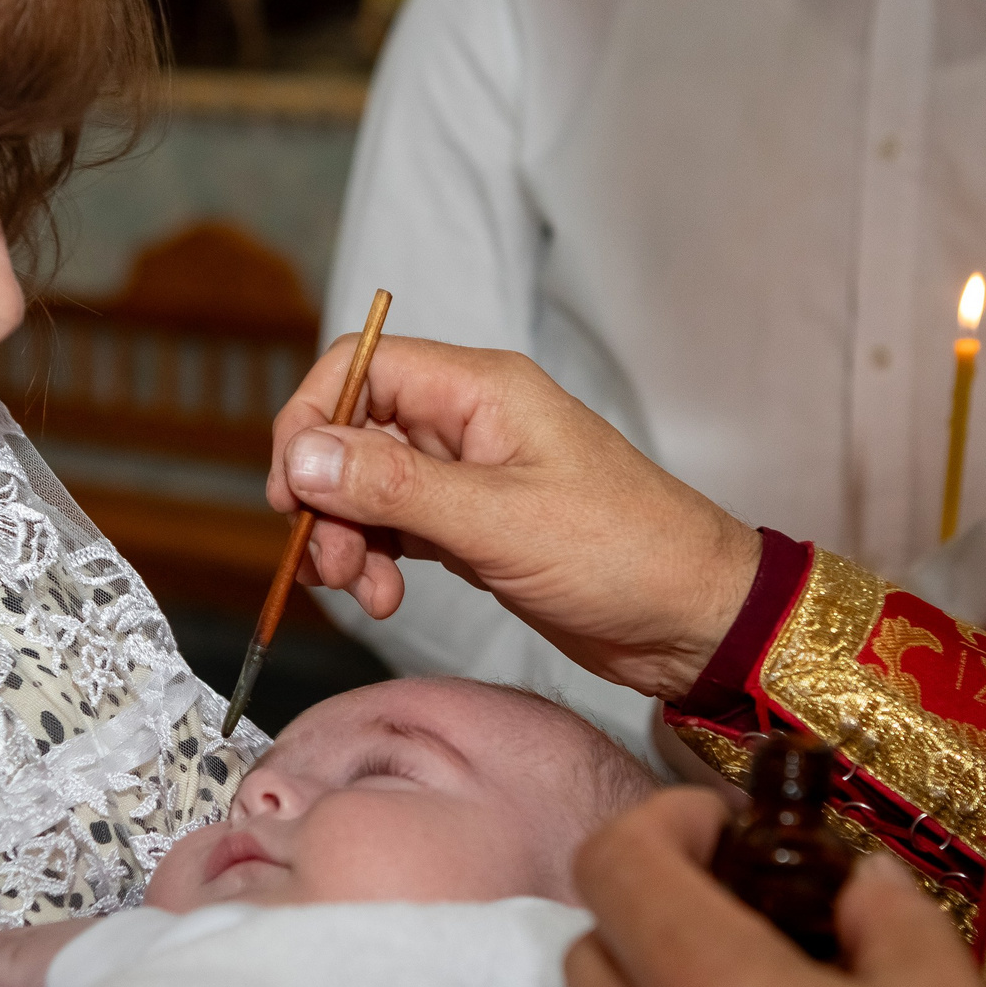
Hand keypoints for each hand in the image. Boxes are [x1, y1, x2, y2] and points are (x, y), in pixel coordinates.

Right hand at [269, 336, 762, 701]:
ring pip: (370, 485)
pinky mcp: (475, 524)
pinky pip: (398, 525)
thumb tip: (305, 455)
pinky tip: (387, 596)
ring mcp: (471, 473)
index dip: (310, 423)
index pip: (359, 369)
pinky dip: (378, 558)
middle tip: (328, 566)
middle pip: (354, 432)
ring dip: (349, 538)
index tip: (292, 494)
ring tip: (368, 594)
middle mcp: (470, 420)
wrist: (694, 618)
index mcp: (481, 389)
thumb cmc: (624, 555)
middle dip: (327, 498)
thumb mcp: (499, 523)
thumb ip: (396, 487)